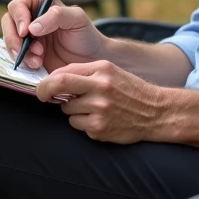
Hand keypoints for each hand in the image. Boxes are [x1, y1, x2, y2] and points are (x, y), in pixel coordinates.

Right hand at [1, 0, 104, 71]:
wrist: (90, 61)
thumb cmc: (86, 36)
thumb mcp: (77, 19)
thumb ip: (56, 16)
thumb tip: (32, 27)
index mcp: (41, 2)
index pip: (19, 3)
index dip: (19, 16)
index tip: (26, 32)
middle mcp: (31, 17)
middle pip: (8, 21)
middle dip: (14, 37)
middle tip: (27, 49)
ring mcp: (27, 37)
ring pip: (9, 40)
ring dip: (20, 51)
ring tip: (38, 60)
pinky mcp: (27, 53)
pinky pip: (15, 55)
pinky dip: (23, 61)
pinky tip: (37, 65)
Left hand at [36, 60, 167, 142]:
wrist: (156, 112)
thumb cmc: (130, 90)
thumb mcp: (110, 72)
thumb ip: (84, 72)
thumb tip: (55, 78)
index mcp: (102, 70)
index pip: (64, 72)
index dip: (48, 80)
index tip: (43, 86)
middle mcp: (101, 88)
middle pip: (59, 86)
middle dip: (45, 92)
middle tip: (43, 96)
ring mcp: (100, 109)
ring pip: (67, 110)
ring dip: (72, 110)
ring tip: (91, 108)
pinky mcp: (100, 128)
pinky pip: (77, 125)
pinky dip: (83, 123)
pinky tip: (99, 119)